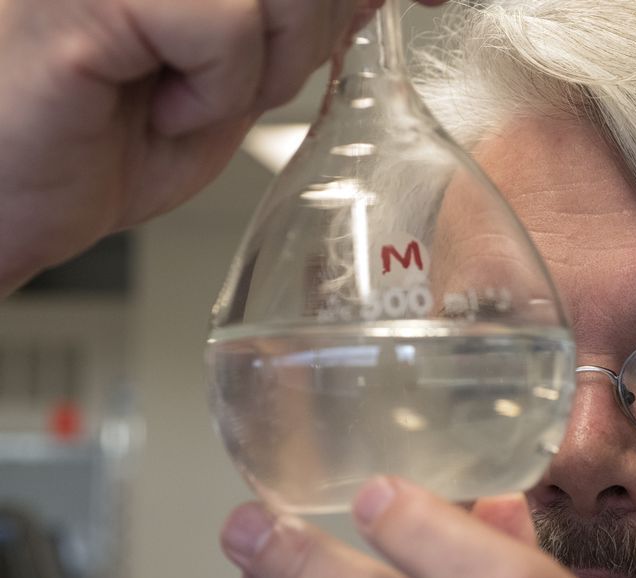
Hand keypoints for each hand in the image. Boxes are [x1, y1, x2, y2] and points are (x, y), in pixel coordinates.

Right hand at [0, 0, 439, 294]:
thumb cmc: (94, 140)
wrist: (7, 200)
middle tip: (232, 83)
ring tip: (183, 96)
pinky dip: (212, 86)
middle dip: (309, 30)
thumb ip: (288, 28)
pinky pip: (226, 24)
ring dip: (261, 62)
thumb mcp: (221, 80)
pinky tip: (153, 104)